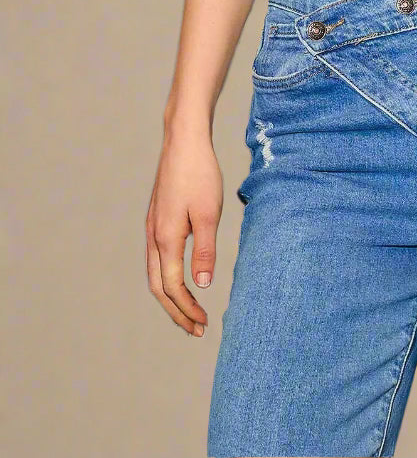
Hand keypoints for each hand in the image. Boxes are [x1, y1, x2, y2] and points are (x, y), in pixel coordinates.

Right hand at [145, 128, 222, 336]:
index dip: (187, 309)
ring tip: (189, 311)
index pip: (173, 287)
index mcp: (165, 238)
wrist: (183, 140)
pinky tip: (181, 278)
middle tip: (196, 329)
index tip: (204, 325)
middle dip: (176, 311)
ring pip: (155, 273)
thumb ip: (204, 251)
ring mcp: (152, 226)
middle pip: (158, 287)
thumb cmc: (199, 173)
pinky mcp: (157, 217)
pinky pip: (157, 258)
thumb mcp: (209, 213)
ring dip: (171, 296)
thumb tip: (202, 286)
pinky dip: (167, 277)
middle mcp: (153, 236)